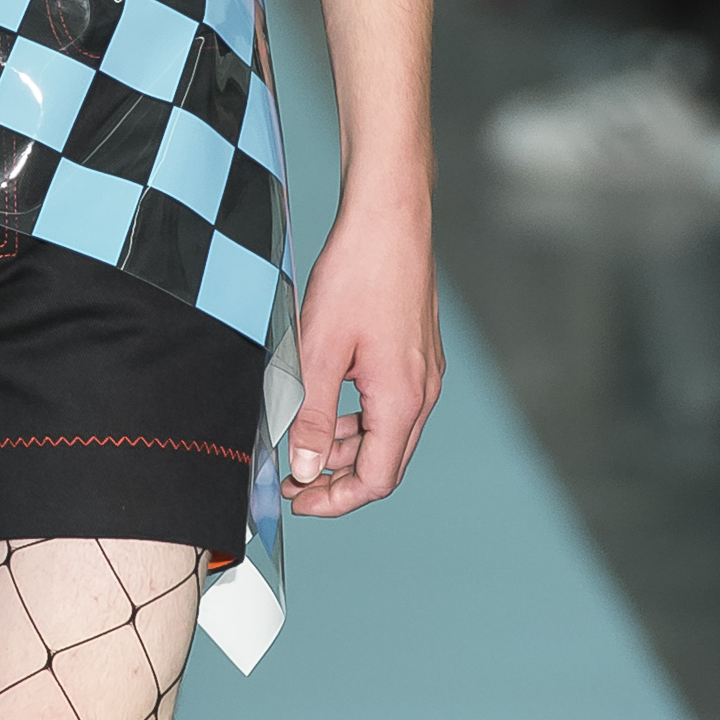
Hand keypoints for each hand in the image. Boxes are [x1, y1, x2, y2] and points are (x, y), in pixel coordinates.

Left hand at [285, 196, 443, 516]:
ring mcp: (424, 373)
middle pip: (385, 462)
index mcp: (402, 400)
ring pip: (387, 434)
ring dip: (346, 448)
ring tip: (303, 447)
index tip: (299, 499)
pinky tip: (326, 409)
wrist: (389, 220)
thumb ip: (312, 416)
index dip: (335, 499)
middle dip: (338, 479)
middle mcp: (422, 392)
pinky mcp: (417, 355)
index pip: (376, 479)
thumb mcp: (319, 352)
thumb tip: (306, 468)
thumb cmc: (358, 275)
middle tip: (294, 480)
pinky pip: (389, 405)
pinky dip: (358, 419)